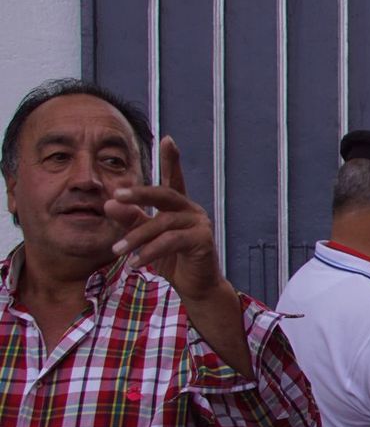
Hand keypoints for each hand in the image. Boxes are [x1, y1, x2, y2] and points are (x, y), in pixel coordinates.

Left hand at [105, 137, 229, 303]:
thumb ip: (130, 220)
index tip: (168, 139)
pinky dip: (150, 252)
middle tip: (116, 195)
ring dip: (136, 237)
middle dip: (140, 193)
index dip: (171, 159)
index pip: (173, 179)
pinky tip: (135, 262)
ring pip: (162, 223)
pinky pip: (171, 241)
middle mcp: (191, 210)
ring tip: (117, 250)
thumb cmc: (171, 260)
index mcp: (179, 206)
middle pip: (164, 194)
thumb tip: (109, 202)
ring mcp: (199, 224)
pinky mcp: (203, 240)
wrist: (195, 286)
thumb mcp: (145, 238)